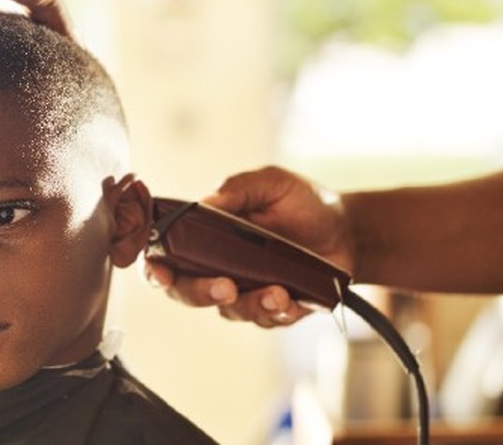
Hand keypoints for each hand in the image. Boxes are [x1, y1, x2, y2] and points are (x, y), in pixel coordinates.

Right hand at [144, 166, 354, 327]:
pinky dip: (278, 313)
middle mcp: (218, 266)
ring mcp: (245, 291)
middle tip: (225, 286)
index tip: (161, 273)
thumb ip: (237, 188)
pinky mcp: (274, 309)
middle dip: (200, 293)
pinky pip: (267, 320)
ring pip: (231, 311)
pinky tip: (293, 300)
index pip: (167, 256)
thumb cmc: (302, 201)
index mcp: (206, 235)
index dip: (155, 269)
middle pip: (189, 292)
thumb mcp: (271, 183)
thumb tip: (205, 202)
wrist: (347, 227)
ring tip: (277, 292)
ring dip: (250, 305)